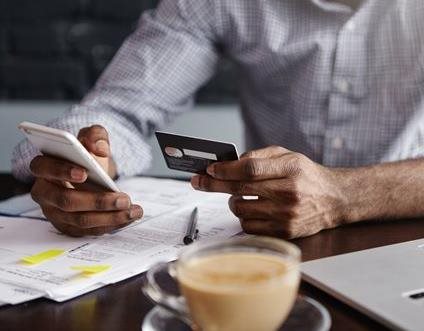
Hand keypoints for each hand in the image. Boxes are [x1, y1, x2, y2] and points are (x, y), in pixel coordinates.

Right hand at [29, 125, 142, 236]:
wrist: (92, 175)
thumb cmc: (87, 157)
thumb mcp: (92, 138)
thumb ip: (96, 135)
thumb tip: (99, 148)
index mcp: (44, 167)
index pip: (44, 168)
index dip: (62, 171)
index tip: (84, 173)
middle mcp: (45, 193)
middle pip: (66, 201)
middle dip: (97, 202)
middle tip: (124, 199)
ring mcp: (55, 213)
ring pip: (80, 220)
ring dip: (110, 217)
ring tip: (133, 210)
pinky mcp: (69, 227)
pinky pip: (89, 231)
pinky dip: (111, 225)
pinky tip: (128, 217)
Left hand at [190, 146, 346, 238]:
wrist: (334, 199)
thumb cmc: (306, 175)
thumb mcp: (288, 155)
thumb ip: (260, 156)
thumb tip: (231, 163)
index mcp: (290, 169)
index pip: (251, 169)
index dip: (226, 169)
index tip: (210, 169)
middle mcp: (289, 193)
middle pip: (241, 189)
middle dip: (214, 184)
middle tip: (199, 181)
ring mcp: (286, 215)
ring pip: (241, 210)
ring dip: (233, 201)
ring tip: (240, 195)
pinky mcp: (284, 232)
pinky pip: (249, 226)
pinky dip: (244, 217)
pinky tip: (252, 209)